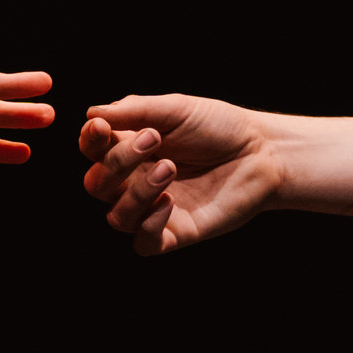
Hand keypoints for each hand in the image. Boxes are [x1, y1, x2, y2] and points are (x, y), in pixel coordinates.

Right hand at [79, 94, 277, 254]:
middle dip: (117, 162)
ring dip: (136, 192)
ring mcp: (154, 210)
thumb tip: (91, 113)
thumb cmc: (220, 126)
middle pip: (97, 185)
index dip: (90, 141)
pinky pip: (143, 244)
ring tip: (170, 168)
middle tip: (153, 140)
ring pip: (117, 217)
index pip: (92, 152)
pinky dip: (148, 225)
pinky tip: (169, 202)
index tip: (102, 127)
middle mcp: (136, 181)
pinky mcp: (175, 233)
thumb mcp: (177, 108)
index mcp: (131, 149)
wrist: (263, 153)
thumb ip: (136, 110)